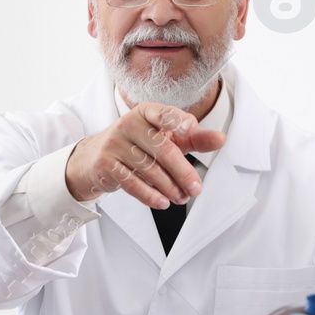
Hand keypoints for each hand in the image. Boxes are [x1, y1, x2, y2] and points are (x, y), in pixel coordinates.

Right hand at [64, 103, 225, 208]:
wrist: (94, 157)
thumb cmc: (138, 145)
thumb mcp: (166, 138)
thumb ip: (193, 138)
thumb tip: (221, 139)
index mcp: (147, 113)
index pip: (164, 113)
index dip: (178, 120)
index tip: (191, 128)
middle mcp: (129, 124)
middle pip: (162, 148)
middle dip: (182, 172)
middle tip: (196, 188)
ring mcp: (115, 144)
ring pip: (148, 168)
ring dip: (169, 187)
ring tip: (182, 198)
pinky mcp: (106, 164)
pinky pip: (131, 182)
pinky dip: (149, 195)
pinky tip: (162, 202)